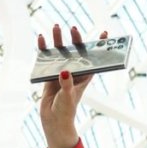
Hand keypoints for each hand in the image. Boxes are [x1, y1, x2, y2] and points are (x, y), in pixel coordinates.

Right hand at [37, 25, 107, 147]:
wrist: (53, 120)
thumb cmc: (66, 110)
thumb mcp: (68, 97)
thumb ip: (67, 84)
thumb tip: (64, 71)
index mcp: (84, 77)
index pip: (95, 59)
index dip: (100, 47)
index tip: (105, 33)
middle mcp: (74, 72)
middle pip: (77, 52)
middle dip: (76, 39)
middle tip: (73, 28)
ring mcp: (62, 72)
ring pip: (61, 52)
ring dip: (59, 40)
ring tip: (55, 27)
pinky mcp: (50, 74)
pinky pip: (47, 58)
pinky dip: (44, 49)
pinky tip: (41, 40)